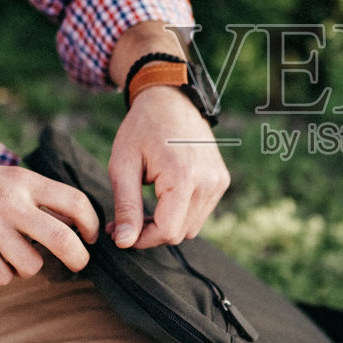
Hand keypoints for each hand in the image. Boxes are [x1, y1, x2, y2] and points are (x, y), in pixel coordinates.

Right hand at [0, 157, 99, 285]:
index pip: (74, 201)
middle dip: (78, 258)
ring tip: (9, 256)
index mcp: (22, 180)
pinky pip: (2, 276)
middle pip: (64, 239)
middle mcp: (11, 202)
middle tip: (78, 265)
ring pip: (32, 265)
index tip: (90, 236)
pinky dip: (0, 275)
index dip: (90, 223)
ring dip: (27, 267)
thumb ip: (30, 194)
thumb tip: (69, 221)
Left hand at [109, 85, 229, 248]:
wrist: (171, 99)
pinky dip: (180, 213)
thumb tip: (125, 242)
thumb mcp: (123, 165)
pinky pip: (200, 213)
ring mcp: (219, 181)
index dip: (141, 239)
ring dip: (166, 225)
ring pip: (191, 227)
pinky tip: (163, 197)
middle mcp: (209, 182)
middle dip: (151, 233)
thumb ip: (126, 206)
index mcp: (184, 177)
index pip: (167, 231)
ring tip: (143, 208)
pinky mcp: (221, 180)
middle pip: (180, 233)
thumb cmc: (142, 128)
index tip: (120, 232)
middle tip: (125, 220)